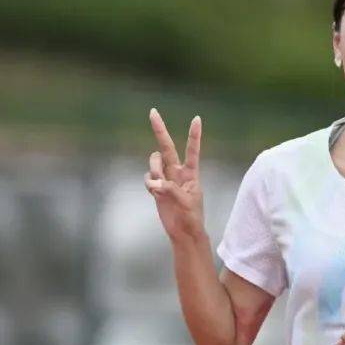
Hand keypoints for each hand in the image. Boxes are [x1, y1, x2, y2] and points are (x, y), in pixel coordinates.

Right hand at [145, 108, 204, 244]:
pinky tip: (155, 193)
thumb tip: (153, 183)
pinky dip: (149, 183)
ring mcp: (166, 178)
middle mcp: (177, 172)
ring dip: (154, 169)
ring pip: (154, 162)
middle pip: (167, 147)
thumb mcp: (186, 203)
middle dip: (159, 130)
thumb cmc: (191, 218)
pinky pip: (148, 178)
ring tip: (160, 186)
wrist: (183, 233)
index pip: (192, 150)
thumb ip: (170, 189)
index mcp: (191, 174)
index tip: (197, 118)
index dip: (194, 135)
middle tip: (153, 111)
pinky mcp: (156, 188)